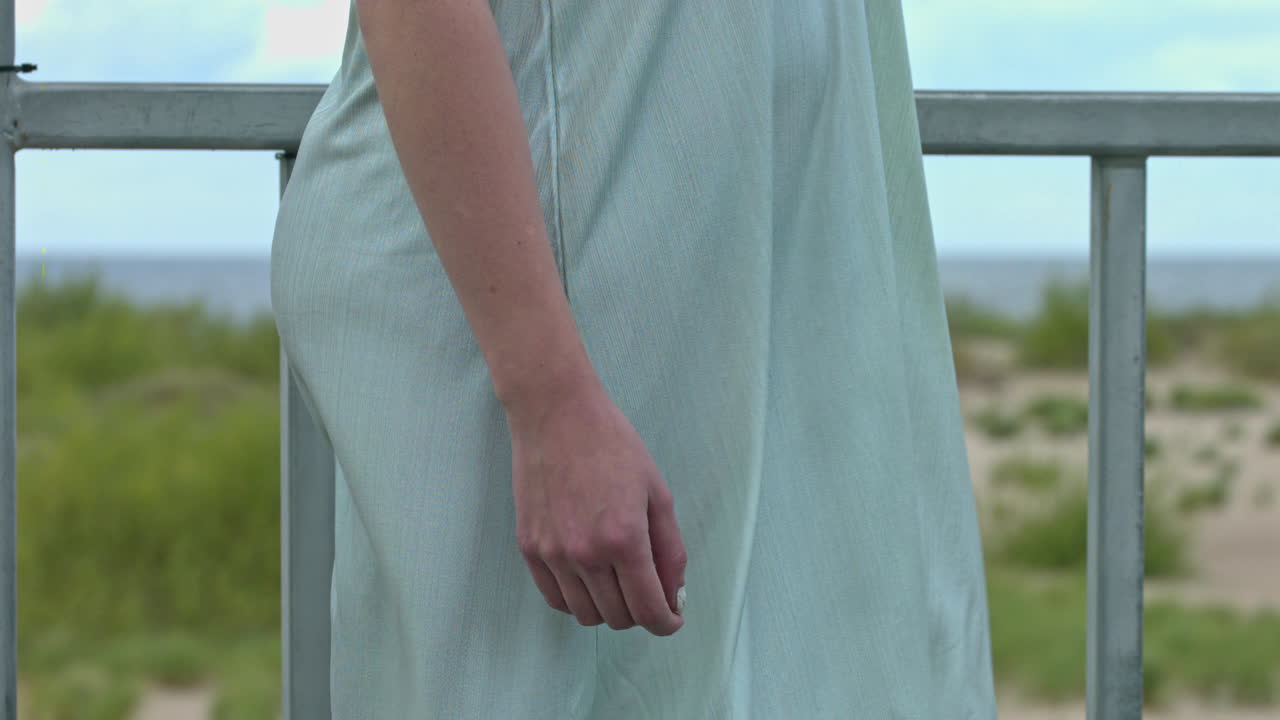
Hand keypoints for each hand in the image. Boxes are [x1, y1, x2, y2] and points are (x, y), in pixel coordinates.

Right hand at [508, 380, 686, 635]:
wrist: (555, 413)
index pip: (648, 610)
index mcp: (624, 539)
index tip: (672, 619)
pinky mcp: (530, 548)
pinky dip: (576, 600)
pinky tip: (590, 580)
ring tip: (619, 584)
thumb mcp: (657, 492)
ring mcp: (553, 553)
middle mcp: (586, 554)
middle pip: (618, 617)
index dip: (666, 623)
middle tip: (648, 592)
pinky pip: (555, 598)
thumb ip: (670, 548)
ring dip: (609, 609)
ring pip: (586, 614)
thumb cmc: (612, 444)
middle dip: (641, 613)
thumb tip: (674, 593)